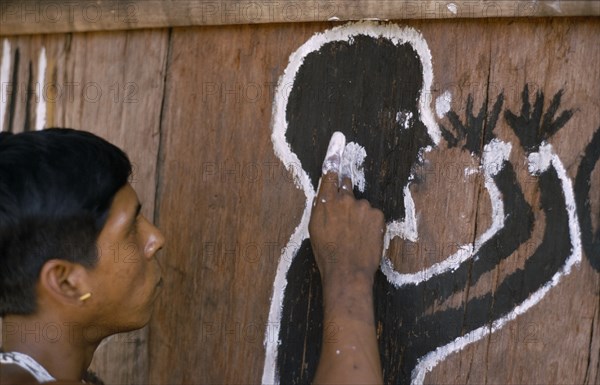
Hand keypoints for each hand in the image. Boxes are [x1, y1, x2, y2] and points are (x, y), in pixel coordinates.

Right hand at [309, 171, 384, 287]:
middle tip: (346, 214)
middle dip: (346, 195)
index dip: (334, 164)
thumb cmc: (328, 254)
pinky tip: (364, 237)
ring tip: (355, 235)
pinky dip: (370, 224)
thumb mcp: (315, 229)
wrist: (348, 271)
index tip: (338, 146)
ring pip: (361, 205)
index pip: (330, 176)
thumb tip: (326, 196)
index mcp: (326, 203)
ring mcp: (363, 207)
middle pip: (347, 187)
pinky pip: (373, 215)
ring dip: (359, 215)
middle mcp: (345, 200)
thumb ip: (321, 208)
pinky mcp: (377, 216)